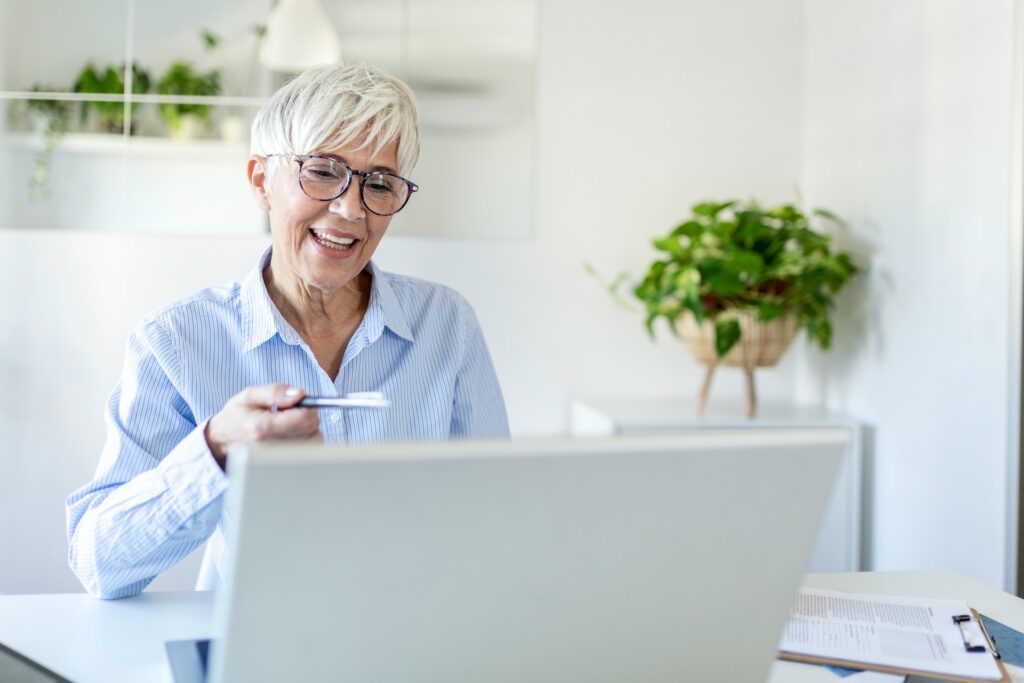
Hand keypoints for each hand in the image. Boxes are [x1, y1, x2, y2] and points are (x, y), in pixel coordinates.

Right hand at [205, 384, 322, 469]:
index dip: (307, 404)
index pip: (304, 418)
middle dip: (307, 415)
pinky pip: (310, 449)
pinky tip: (292, 434)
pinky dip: (307, 438)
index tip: (297, 401)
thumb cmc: (236, 416)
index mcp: (262, 428)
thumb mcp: (249, 396)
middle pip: (312, 428)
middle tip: (290, 412)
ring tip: (289, 424)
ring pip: (314, 439)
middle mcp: (272, 447)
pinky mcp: (286, 465)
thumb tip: (299, 394)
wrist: (222, 441)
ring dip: (308, 428)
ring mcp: (280, 460)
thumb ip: (275, 391)